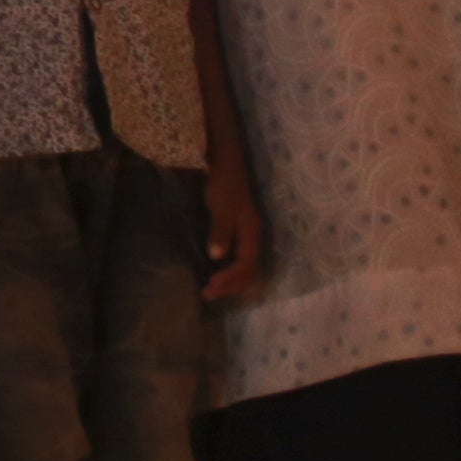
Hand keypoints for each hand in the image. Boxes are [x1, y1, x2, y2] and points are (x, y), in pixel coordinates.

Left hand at [201, 151, 266, 302]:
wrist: (227, 166)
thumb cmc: (224, 185)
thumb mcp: (221, 207)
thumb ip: (220, 231)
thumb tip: (217, 256)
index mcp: (251, 234)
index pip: (245, 265)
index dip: (230, 278)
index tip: (211, 285)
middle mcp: (253, 239)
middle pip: (248, 272)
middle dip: (230, 286)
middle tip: (207, 295)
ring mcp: (246, 237)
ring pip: (244, 268)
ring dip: (230, 282)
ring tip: (211, 290)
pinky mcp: (238, 234)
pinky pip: (239, 261)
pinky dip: (229, 273)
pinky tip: (217, 275)